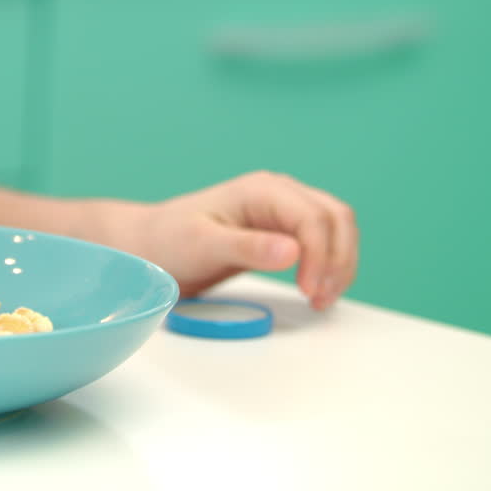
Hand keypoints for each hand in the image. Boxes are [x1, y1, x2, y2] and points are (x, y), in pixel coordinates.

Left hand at [90, 171, 357, 308]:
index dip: (320, 256)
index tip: (309, 291)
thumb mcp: (203, 246)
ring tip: (322, 299)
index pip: (313, 218)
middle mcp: (279, 193)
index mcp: (262, 190)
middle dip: (337, 260)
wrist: (150, 245)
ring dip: (340, 263)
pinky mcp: (283, 229)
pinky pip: (324, 241)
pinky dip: (330, 264)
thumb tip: (292, 252)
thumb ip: (247, 248)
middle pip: (336, 218)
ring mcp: (284, 210)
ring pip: (337, 227)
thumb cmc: (169, 241)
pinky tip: (317, 289)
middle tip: (320, 300)